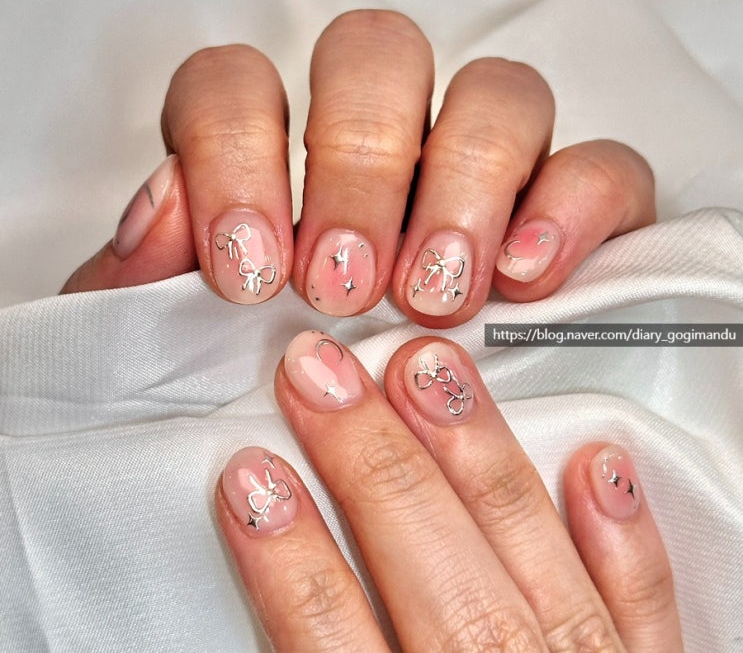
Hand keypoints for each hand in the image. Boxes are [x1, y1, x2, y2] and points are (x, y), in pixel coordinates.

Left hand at [63, 10, 654, 326]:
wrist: (375, 463)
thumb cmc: (269, 384)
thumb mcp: (186, 347)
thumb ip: (150, 276)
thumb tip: (170, 205)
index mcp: (277, 151)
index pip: (239, 84)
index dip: (235, 151)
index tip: (249, 269)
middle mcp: (384, 138)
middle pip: (378, 58)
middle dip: (357, 164)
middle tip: (344, 285)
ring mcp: (485, 165)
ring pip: (499, 95)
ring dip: (463, 185)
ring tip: (434, 295)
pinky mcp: (572, 211)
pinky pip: (602, 166)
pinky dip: (571, 206)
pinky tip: (525, 277)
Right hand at [216, 332, 681, 650]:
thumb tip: (275, 578)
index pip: (334, 645)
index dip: (286, 558)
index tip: (248, 475)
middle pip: (433, 576)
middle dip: (368, 463)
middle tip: (319, 373)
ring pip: (529, 563)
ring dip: (473, 458)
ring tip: (428, 369)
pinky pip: (648, 613)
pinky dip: (623, 541)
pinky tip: (595, 460)